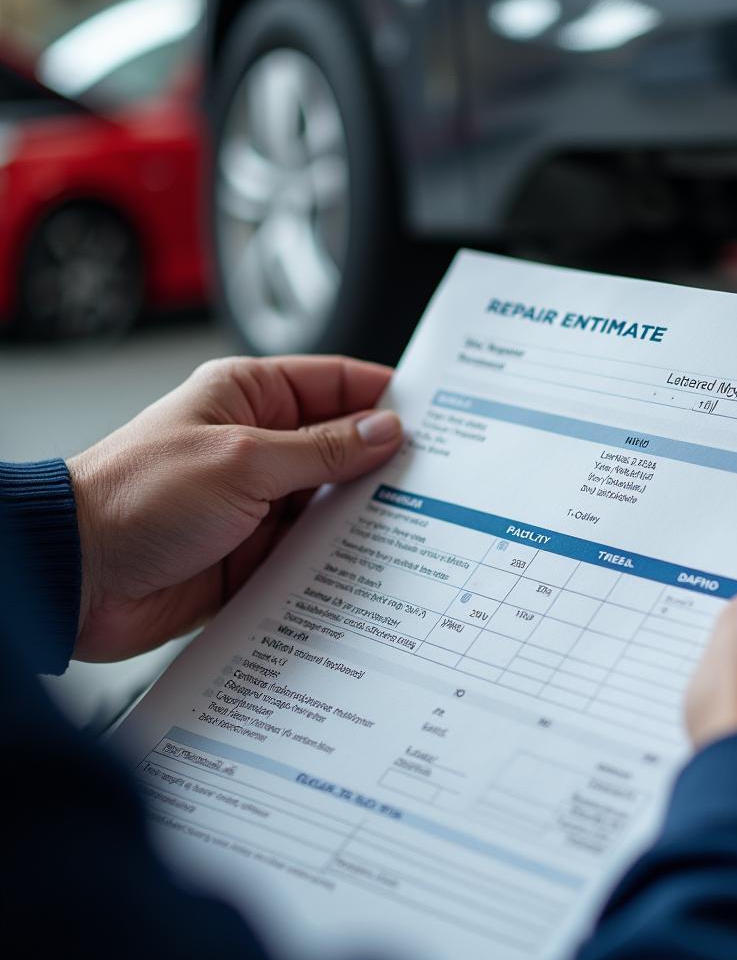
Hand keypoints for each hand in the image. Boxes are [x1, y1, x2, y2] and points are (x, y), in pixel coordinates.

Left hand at [67, 355, 402, 661]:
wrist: (78, 576)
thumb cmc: (137, 496)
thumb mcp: (243, 460)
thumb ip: (322, 449)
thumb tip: (383, 430)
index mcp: (248, 397)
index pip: (334, 383)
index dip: (384, 396)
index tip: (436, 415)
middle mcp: (258, 445)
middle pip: (341, 446)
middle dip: (383, 461)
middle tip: (435, 478)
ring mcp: (259, 501)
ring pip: (332, 502)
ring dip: (363, 514)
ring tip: (412, 524)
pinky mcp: (257, 552)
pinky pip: (313, 550)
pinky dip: (339, 557)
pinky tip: (371, 564)